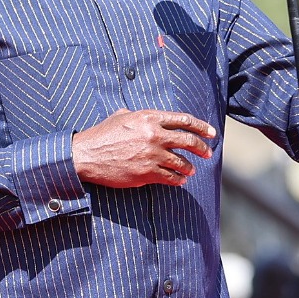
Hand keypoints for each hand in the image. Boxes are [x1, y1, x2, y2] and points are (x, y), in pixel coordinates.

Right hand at [72, 108, 214, 188]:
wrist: (87, 155)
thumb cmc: (102, 135)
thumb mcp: (121, 116)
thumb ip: (140, 115)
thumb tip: (149, 117)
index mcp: (149, 118)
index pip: (184, 120)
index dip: (202, 127)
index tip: (211, 133)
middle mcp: (154, 135)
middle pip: (188, 141)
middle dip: (202, 148)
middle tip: (208, 153)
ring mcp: (151, 155)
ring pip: (181, 162)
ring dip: (189, 168)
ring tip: (192, 171)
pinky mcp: (146, 173)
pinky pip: (170, 178)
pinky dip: (178, 180)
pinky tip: (180, 181)